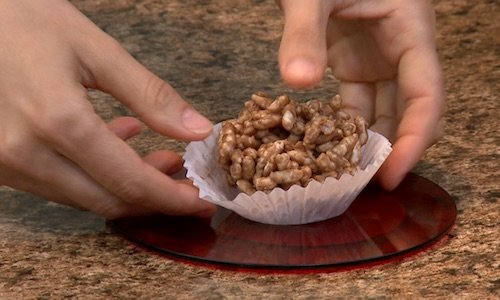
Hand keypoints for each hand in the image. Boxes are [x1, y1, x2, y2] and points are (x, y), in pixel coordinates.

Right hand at [0, 0, 215, 217]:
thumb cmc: (25, 20)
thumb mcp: (96, 50)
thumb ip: (151, 95)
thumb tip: (198, 130)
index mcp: (57, 121)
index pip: (128, 181)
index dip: (171, 197)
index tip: (201, 201)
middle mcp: (25, 153)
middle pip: (107, 200)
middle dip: (155, 198)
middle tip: (186, 182)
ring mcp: (6, 162)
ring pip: (83, 197)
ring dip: (128, 186)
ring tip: (162, 159)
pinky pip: (59, 183)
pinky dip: (97, 174)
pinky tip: (119, 142)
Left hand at [278, 0, 444, 189]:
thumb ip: (305, 31)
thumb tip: (298, 80)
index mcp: (410, 29)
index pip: (425, 95)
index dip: (414, 138)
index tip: (391, 174)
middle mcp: (399, 50)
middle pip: (407, 111)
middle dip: (389, 149)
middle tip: (361, 184)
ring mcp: (375, 58)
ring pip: (380, 111)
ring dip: (364, 143)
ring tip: (342, 175)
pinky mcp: (351, 63)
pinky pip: (353, 103)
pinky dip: (341, 127)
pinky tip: (323, 148)